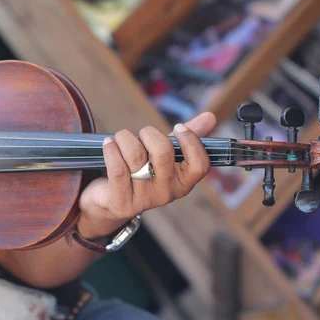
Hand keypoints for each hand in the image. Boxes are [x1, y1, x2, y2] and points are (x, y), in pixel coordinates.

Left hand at [77, 112, 216, 238]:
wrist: (108, 201)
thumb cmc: (141, 171)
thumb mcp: (164, 154)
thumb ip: (188, 136)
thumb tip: (211, 117)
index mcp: (183, 182)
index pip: (200, 165)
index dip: (191, 141)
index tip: (178, 127)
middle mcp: (167, 193)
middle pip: (163, 152)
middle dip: (148, 133)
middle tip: (141, 135)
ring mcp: (145, 200)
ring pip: (136, 155)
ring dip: (125, 138)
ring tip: (121, 139)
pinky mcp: (122, 203)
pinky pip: (117, 169)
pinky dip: (111, 149)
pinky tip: (109, 144)